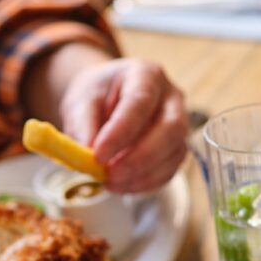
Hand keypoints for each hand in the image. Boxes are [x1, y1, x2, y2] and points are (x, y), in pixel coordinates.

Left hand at [60, 58, 188, 192]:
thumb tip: (89, 158)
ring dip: (142, 175)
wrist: (106, 100)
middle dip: (139, 158)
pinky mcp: (176, 149)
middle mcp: (171, 98)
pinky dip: (145, 183)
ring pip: (173, 154)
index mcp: (146, 75)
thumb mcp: (80, 102)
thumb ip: (83, 126)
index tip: (98, 156)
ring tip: (110, 183)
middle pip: (171, 129)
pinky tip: (122, 185)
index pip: (140, 103)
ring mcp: (179, 125)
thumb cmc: (96, 96)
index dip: (120, 133)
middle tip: (109, 175)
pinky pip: (169, 171)